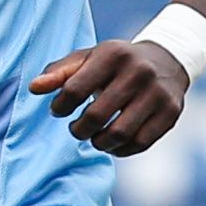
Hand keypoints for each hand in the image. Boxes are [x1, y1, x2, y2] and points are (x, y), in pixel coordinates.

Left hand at [28, 38, 191, 152]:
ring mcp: (157, 94)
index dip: (60, 106)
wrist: (168, 59)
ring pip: (119, 134)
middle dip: (78, 129)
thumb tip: (34, 88)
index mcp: (113, 54)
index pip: (75, 89)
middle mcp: (138, 72)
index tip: (59, 111)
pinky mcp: (170, 113)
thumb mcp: (89, 58)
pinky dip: (120, 150)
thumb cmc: (116, 62)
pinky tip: (113, 143)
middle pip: (96, 116)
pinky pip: (140, 143)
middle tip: (75, 129)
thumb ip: (59, 72)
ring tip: (93, 137)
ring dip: (98, 143)